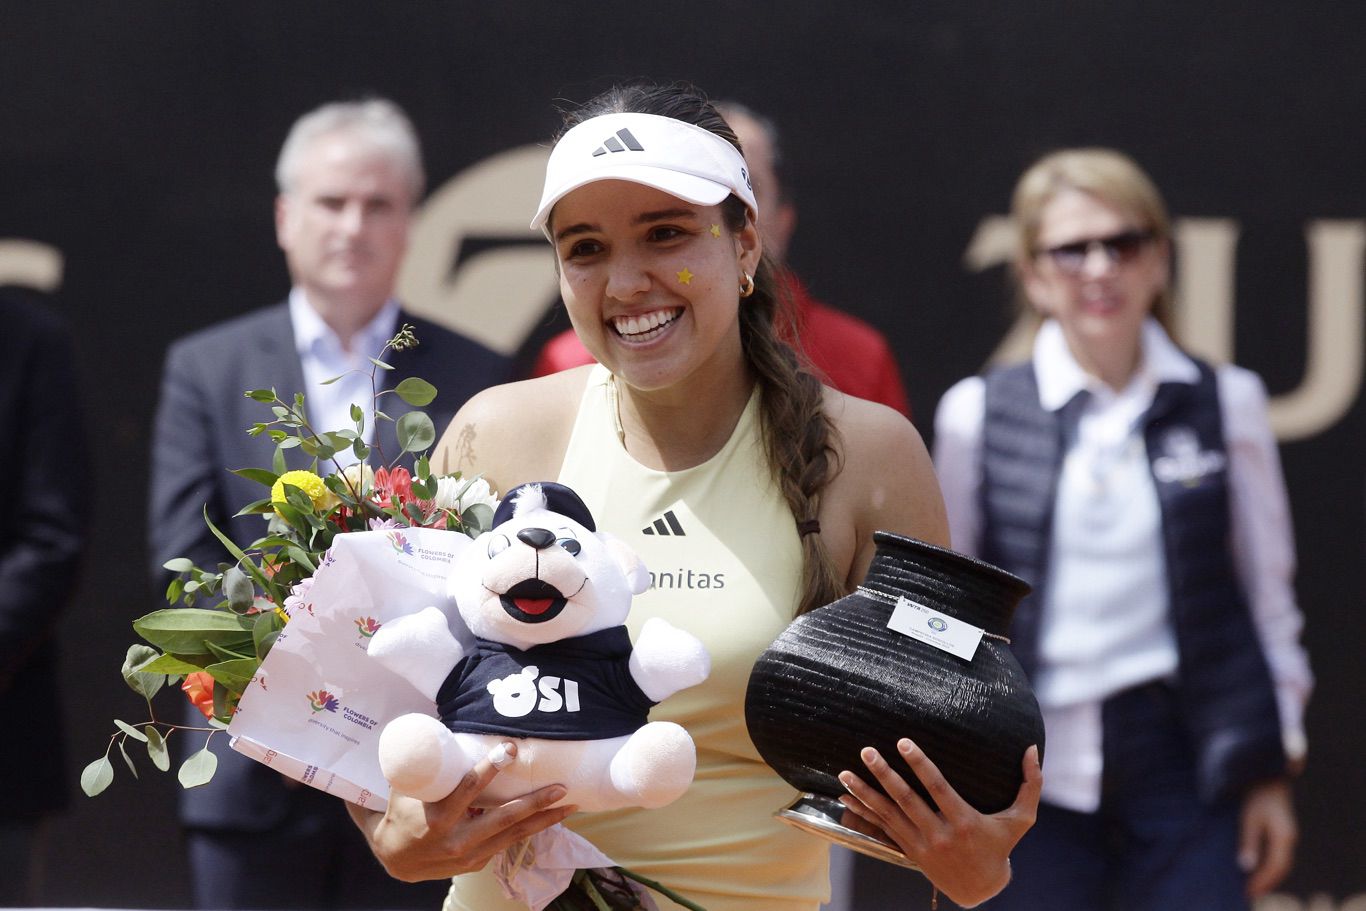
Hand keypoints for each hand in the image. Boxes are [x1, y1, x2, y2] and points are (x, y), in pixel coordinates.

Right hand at [347, 742, 577, 881]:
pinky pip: (508, 843)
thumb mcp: (406, 788)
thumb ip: (425, 765)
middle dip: (536, 801)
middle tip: (561, 786)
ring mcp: (471, 854)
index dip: (490, 768)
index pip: (469, 789)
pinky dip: (530, 830)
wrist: (395, 860)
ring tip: (571, 805)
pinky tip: (550, 818)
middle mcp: (459, 838)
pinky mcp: (478, 862)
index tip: (509, 749)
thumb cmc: (401, 814)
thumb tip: (433, 726)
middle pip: (505, 818)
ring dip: (545, 819)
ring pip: (514, 835)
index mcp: (439, 816)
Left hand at [837, 739, 1040, 907]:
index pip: (938, 788)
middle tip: (866, 751)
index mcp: (964, 821)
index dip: (920, 765)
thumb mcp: (1022, 820)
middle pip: (907, 800)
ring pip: (888, 816)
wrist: (982, 889)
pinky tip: (844, 800)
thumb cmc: (1001, 847)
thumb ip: (1030, 784)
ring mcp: (922, 845)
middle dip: (884, 774)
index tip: (903, 743)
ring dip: (864, 793)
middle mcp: (940, 834)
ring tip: (845, 773)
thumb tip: (1033, 749)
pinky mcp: (910, 852)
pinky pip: (881, 831)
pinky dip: (862, 815)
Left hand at [1239, 778, 1296, 897]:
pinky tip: (1255, 869)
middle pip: (1280, 868)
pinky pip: (1277, 855)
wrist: (1268, 776)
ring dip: (1267, 875)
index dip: (1262, 881)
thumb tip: (1246, 867)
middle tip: (1248, 893)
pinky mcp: (1281, 832)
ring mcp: (1287, 835)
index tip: (1248, 891)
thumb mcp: (1250, 818)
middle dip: (1265, 882)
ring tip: (1251, 886)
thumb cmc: (1257, 795)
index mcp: (1284, 837)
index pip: (1275, 867)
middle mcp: (1289, 839)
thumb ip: (1249, 842)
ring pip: (1279, 863)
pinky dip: (1267, 865)